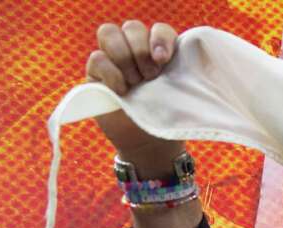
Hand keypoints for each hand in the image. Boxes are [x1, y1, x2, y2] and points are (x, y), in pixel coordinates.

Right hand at [86, 21, 183, 163]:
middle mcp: (136, 51)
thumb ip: (181, 76)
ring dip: (124, 57)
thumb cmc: (169, 120)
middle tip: (150, 77)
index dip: (160, 38)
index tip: (164, 60)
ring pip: (109, 33)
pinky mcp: (96, 73)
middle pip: (132, 27)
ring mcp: (113, 60)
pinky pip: (96, 58)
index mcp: (160, 53)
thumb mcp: (181, 98)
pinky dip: (110, 72)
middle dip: (141, 49)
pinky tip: (121, 91)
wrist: (149, 145)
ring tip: (135, 83)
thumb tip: (187, 68)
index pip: (158, 29)